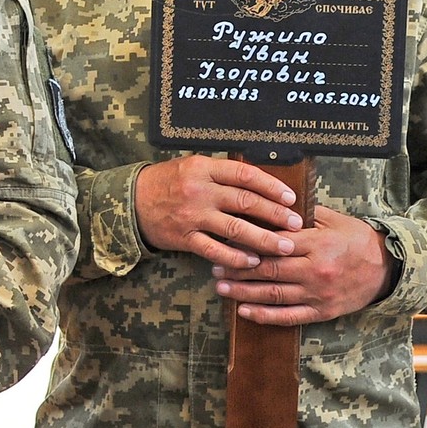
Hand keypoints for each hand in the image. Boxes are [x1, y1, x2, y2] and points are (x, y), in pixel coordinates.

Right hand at [134, 154, 303, 268]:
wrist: (130, 202)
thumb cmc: (166, 182)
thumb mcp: (191, 166)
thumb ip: (221, 174)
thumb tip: (260, 184)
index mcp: (203, 168)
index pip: (245, 175)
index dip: (271, 186)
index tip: (290, 197)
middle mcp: (199, 190)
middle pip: (245, 202)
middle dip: (275, 214)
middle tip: (296, 224)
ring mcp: (192, 215)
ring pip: (235, 228)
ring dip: (264, 239)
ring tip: (285, 247)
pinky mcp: (185, 237)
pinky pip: (215, 250)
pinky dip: (236, 257)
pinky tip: (253, 261)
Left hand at [211, 204, 391, 324]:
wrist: (387, 267)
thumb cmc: (355, 238)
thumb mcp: (331, 219)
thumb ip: (301, 215)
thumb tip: (268, 205)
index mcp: (316, 244)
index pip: (273, 244)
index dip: (247, 244)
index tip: (225, 242)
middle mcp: (315, 271)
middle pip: (268, 271)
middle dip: (238, 270)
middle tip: (214, 268)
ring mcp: (318, 294)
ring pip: (274, 295)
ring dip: (244, 293)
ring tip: (221, 288)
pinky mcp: (322, 311)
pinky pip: (289, 317)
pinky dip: (265, 316)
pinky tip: (245, 312)